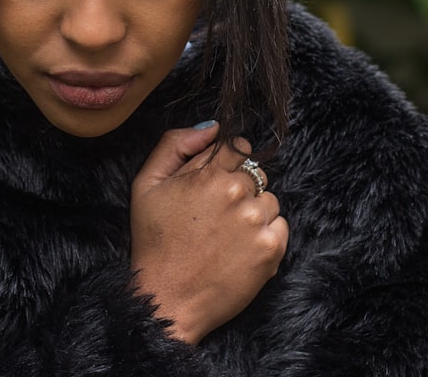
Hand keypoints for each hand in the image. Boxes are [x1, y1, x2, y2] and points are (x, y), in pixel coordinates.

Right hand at [130, 122, 287, 344]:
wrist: (168, 299)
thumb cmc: (154, 242)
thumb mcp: (146, 184)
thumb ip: (175, 144)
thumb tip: (212, 127)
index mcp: (208, 174)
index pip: (238, 147)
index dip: (226, 163)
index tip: (215, 183)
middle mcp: (237, 194)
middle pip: (255, 173)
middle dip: (239, 188)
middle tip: (214, 215)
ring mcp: (257, 223)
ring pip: (269, 199)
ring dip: (254, 211)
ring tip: (226, 234)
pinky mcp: (272, 250)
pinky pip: (281, 226)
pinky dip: (266, 234)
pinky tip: (240, 248)